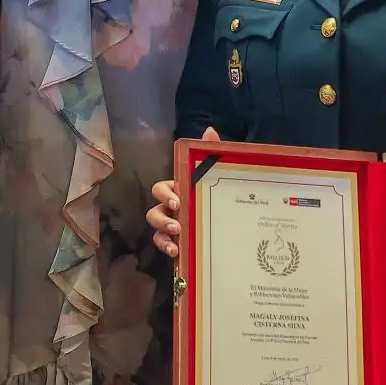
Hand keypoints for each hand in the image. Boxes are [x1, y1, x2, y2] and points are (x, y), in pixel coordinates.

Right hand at [149, 127, 219, 257]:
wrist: (232, 225)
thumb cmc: (219, 193)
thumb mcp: (217, 173)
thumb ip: (211, 152)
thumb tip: (209, 131)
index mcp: (178, 192)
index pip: (160, 189)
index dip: (164, 194)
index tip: (177, 201)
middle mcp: (170, 209)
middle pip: (153, 211)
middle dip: (162, 218)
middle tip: (177, 225)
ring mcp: (171, 227)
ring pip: (156, 229)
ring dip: (163, 234)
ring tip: (177, 240)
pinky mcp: (177, 242)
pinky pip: (163, 245)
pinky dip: (166, 248)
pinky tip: (177, 253)